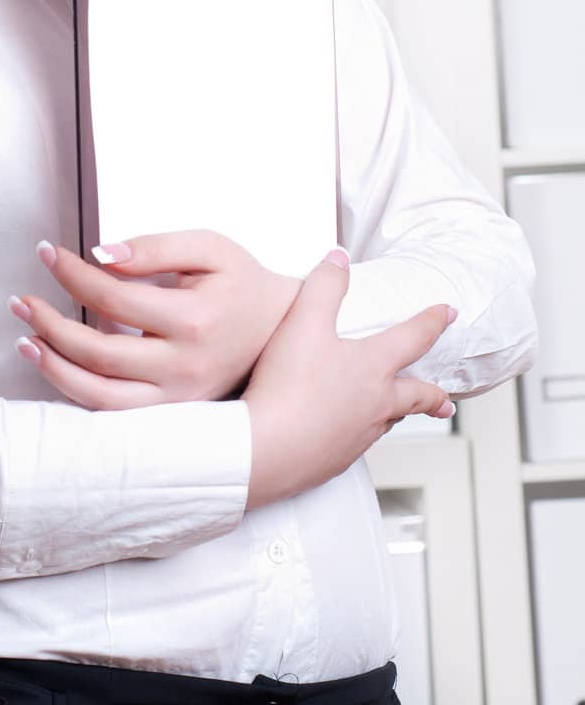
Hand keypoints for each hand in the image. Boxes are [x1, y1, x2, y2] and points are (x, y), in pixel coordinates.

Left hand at [10, 229, 302, 410]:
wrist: (281, 330)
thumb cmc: (240, 283)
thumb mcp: (208, 248)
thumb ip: (155, 247)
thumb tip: (100, 254)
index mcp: (194, 320)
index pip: (113, 297)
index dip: (72, 274)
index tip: (47, 253)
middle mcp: (185, 368)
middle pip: (99, 352)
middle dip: (50, 324)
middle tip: (21, 300)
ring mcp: (178, 400)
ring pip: (101, 396)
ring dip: (54, 368)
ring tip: (24, 340)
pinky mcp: (173, 416)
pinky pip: (115, 415)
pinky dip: (78, 393)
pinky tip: (55, 367)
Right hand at [242, 249, 456, 509]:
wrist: (269, 447)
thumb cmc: (289, 385)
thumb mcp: (304, 321)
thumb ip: (324, 286)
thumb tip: (339, 258)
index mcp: (372, 367)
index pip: (413, 338)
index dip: (433, 322)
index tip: (449, 314)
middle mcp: (375, 404)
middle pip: (415, 397)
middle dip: (433, 395)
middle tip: (445, 401)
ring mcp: (358, 436)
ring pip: (387, 422)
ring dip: (396, 415)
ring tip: (395, 414)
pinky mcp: (335, 459)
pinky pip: (356, 444)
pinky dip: (357, 434)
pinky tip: (342, 432)